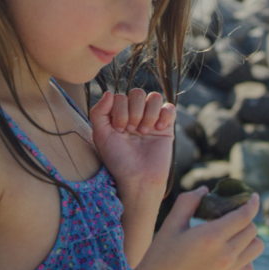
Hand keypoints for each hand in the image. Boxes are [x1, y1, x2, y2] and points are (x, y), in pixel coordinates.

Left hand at [90, 89, 175, 203]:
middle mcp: (135, 113)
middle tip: (132, 130)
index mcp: (118, 114)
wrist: (139, 177)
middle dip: (134, 111)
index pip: (121, 96)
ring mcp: (152, 118)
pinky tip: (159, 129)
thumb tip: (108, 92)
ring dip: (148, 114)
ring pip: (154, 97)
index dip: (120, 110)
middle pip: (137, 93)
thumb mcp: (101, 135)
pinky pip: (169, 108)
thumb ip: (99, 112)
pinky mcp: (167, 125)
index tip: (119, 130)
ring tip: (145, 132)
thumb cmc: (118, 159)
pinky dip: (164, 115)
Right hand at [138, 187, 264, 269]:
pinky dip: (247, 258)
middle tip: (231, 214)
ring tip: (234, 232)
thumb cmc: (161, 254)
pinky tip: (232, 252)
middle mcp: (225, 254)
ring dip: (250, 237)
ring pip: (257, 248)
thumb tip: (205, 190)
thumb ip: (189, 201)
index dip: (252, 203)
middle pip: (252, 229)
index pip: (244, 216)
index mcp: (212, 236)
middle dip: (245, 217)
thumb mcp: (171, 223)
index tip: (252, 196)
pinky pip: (250, 268)